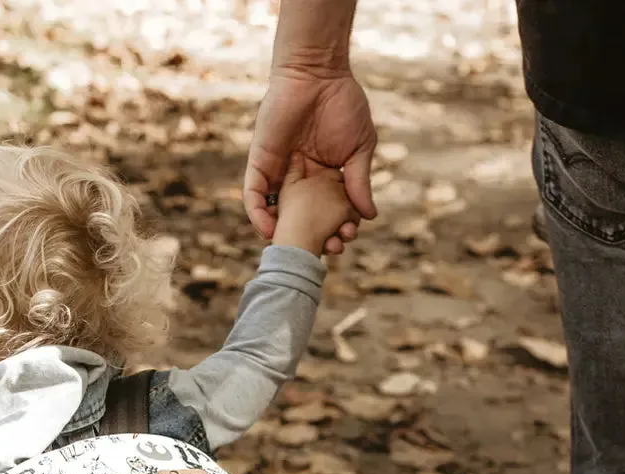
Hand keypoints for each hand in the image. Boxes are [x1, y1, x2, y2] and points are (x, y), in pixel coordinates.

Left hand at [245, 67, 376, 254]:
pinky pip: (254, 195)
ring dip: (285, 235)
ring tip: (298, 250)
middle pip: (303, 220)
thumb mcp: (359, 150)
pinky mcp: (261, 163)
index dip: (337, 229)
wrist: (318, 73)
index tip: (347, 238)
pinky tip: (268, 232)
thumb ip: (360, 182)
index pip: (328, 214)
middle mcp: (300, 181)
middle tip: (329, 248)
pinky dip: (258, 215)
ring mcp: (279, 174)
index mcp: (325, 179)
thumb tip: (370, 216)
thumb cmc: (343, 105)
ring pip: (276, 213)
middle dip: (314, 237)